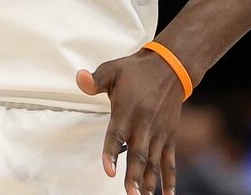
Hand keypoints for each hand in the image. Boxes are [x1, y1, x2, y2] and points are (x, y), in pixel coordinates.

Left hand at [76, 49, 185, 194]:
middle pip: (138, 153)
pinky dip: (169, 178)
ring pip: (153, 160)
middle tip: (130, 193)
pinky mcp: (169, 136)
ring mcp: (159, 132)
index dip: (112, 153)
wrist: (171, 68)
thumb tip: (80, 79)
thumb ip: (95, 79)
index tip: (109, 170)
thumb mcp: (112, 69)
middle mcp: (144, 123)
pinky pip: (170, 160)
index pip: (117, 134)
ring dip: (149, 180)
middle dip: (133, 175)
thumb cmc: (136, 71)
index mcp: (127, 109)